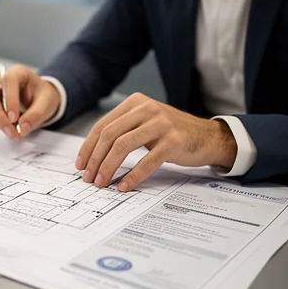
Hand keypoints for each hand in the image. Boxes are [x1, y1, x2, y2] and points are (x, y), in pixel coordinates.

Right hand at [0, 64, 60, 139]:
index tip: (14, 118)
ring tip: (14, 133)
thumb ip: (36, 115)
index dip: (9, 100)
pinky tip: (10, 127)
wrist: (39, 99)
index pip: (8, 81)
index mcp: (17, 72)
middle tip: (10, 131)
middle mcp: (0, 80)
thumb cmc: (42, 95)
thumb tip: (22, 128)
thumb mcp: (47, 103)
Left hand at [75, 93, 236, 190]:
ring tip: (101, 182)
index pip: (103, 125)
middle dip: (95, 159)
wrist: (208, 137)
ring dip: (108, 167)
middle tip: (88, 177)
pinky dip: (132, 175)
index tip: (80, 165)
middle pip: (109, 135)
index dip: (88, 147)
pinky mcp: (173, 141)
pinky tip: (124, 185)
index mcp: (135, 103)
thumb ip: (122, 131)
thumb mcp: (144, 124)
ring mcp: (161, 123)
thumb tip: (92, 155)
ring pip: (123, 146)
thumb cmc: (171, 133)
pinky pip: (146, 161)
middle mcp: (146, 108)